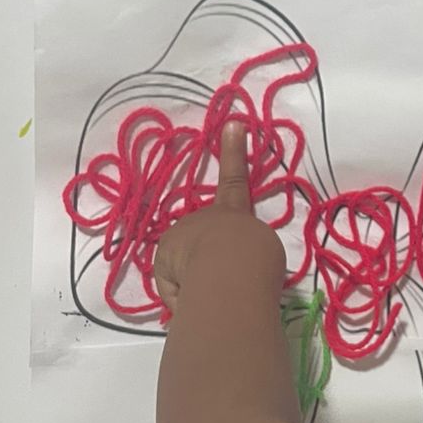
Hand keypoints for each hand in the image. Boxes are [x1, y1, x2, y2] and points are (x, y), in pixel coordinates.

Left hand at [152, 119, 285, 314]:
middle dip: (207, 264)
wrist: (232, 265)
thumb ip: (243, 249)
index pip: (235, 179)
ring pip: (186, 268)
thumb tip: (231, 263)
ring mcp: (179, 237)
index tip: (233, 124)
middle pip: (201, 242)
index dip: (234, 152)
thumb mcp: (260, 250)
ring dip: (196, 284)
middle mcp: (202, 218)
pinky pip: (175, 289)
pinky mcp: (162, 261)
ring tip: (215, 290)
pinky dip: (183, 298)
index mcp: (232, 212)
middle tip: (227, 280)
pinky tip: (196, 298)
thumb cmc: (255, 254)